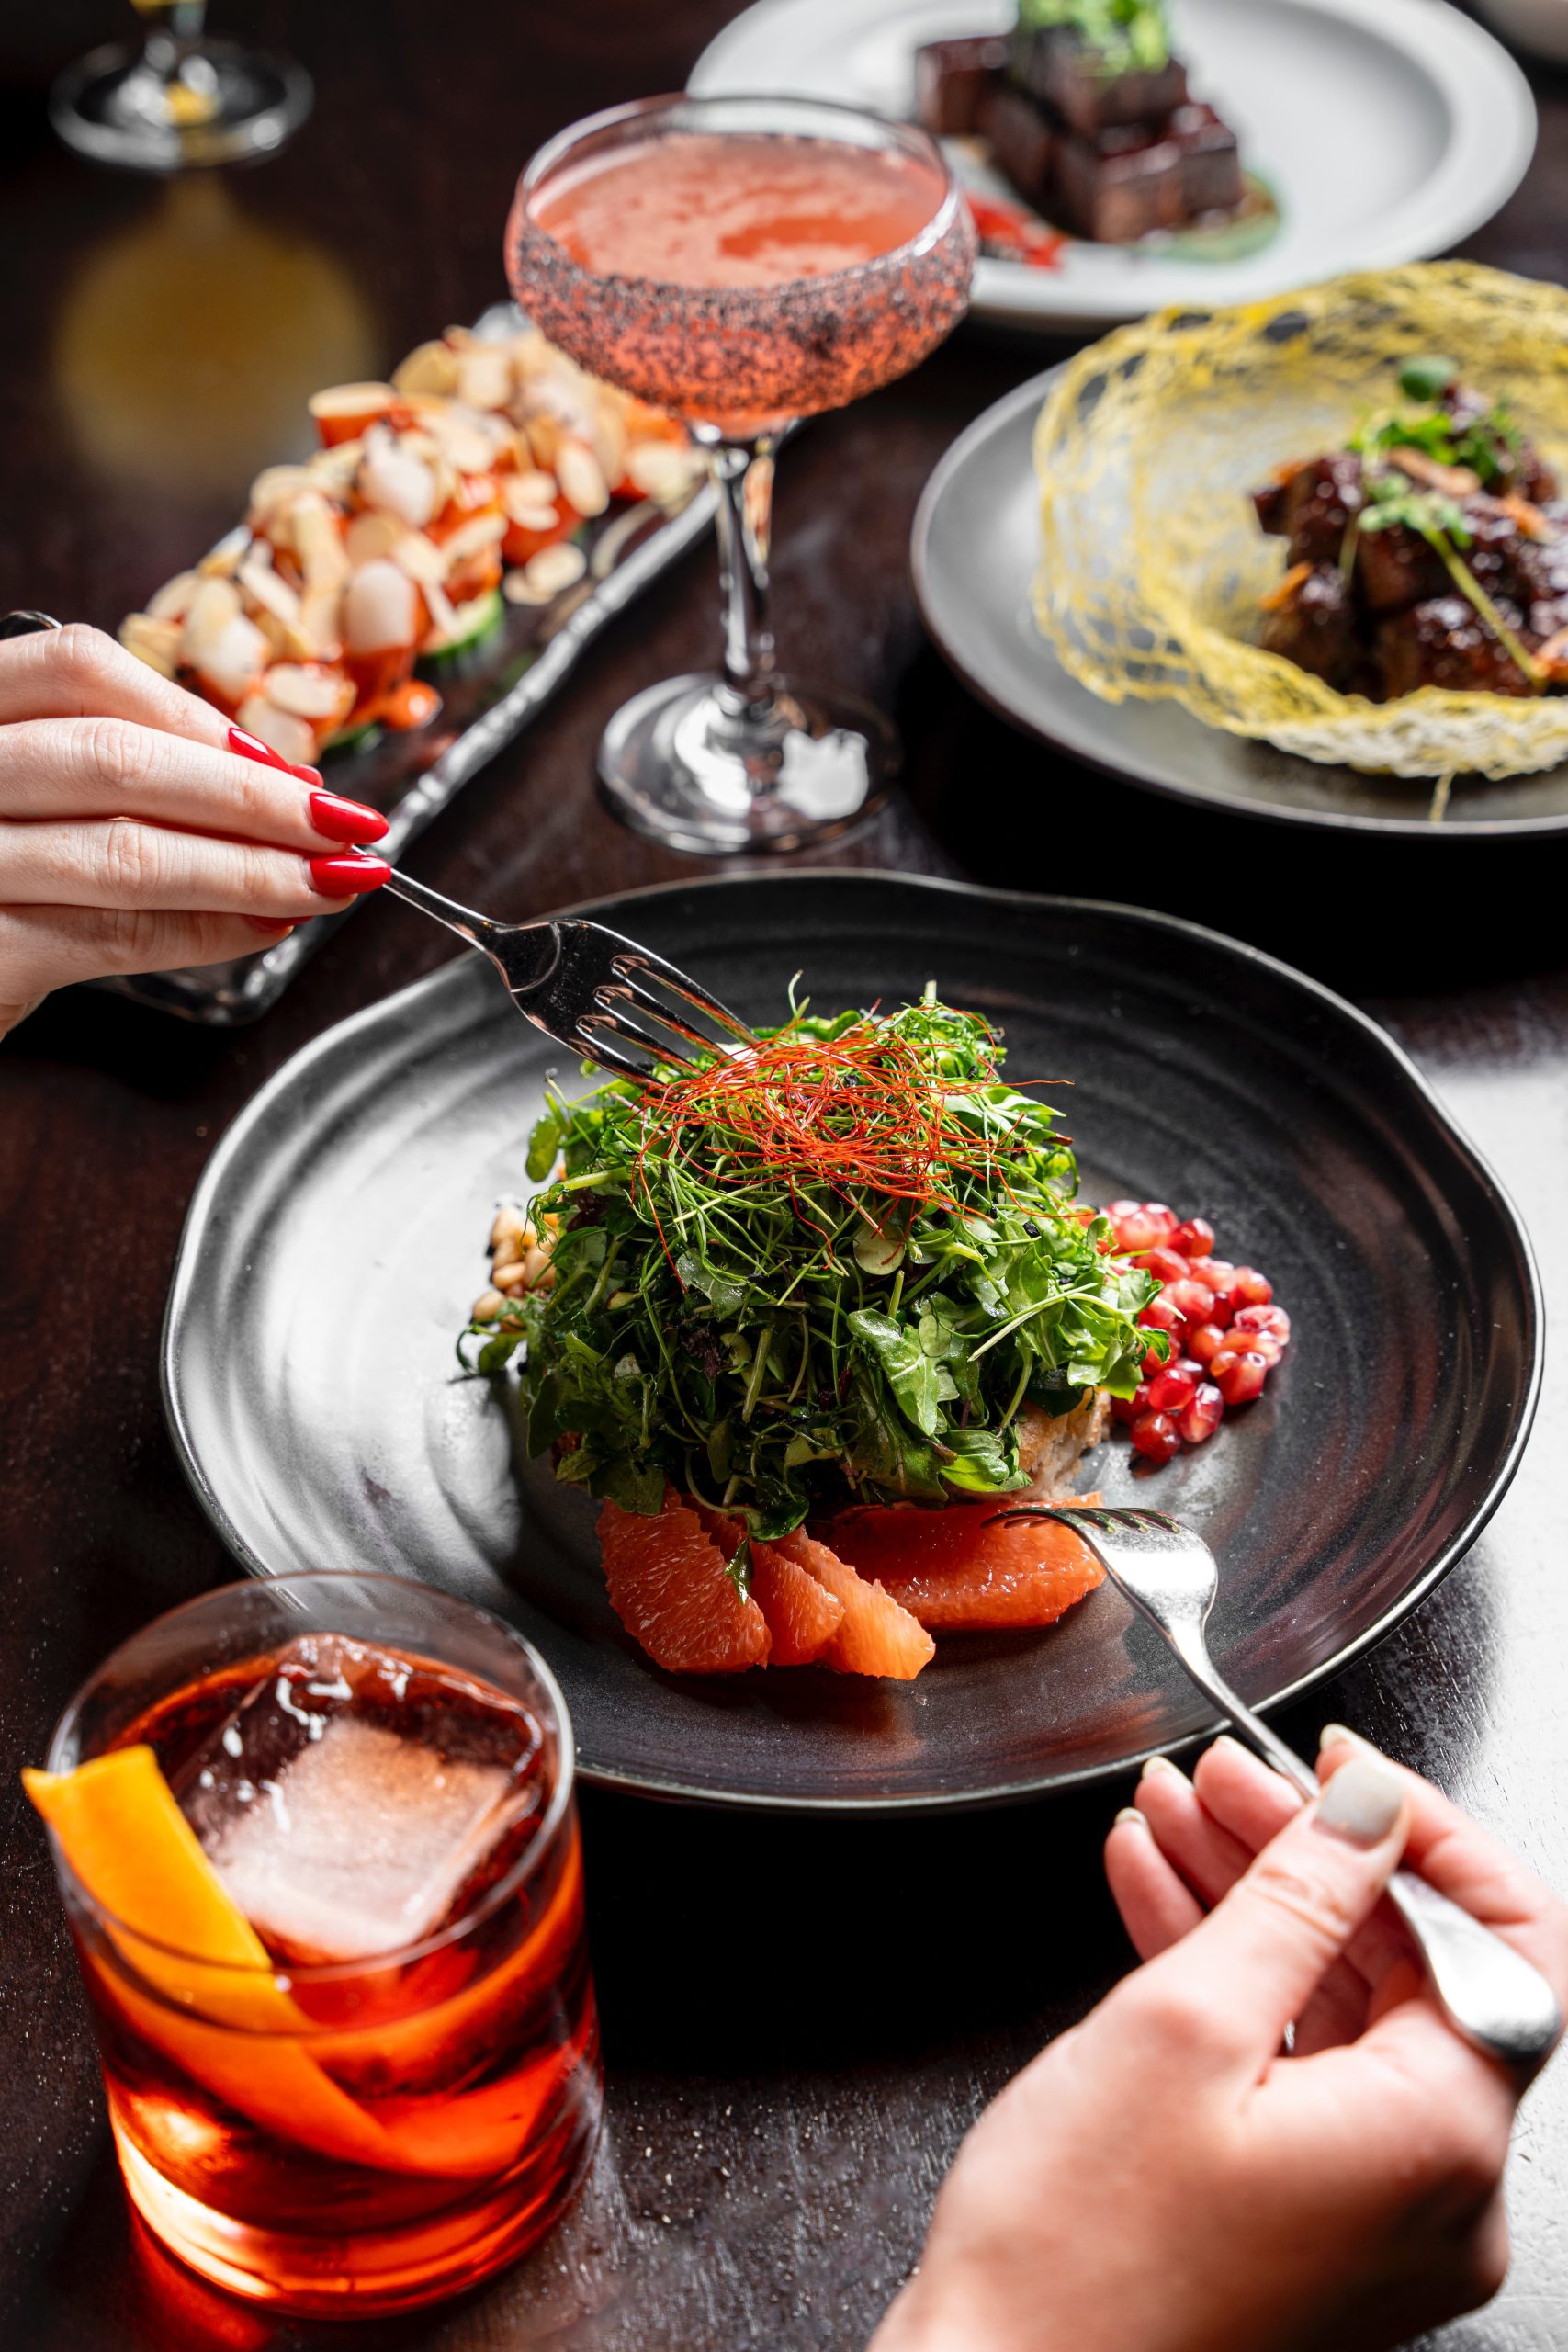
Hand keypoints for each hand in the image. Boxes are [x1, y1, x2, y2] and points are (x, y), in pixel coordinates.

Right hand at [0, 625, 390, 1038]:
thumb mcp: (25, 803)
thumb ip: (114, 784)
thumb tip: (275, 795)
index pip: (78, 668)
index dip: (193, 712)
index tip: (284, 761)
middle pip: (117, 757)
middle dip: (254, 796)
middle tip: (350, 823)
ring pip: (124, 851)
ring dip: (251, 868)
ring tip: (333, 880)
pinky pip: (111, 935)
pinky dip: (203, 931)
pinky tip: (265, 927)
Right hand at [872, 1731, 1567, 2351]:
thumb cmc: (1078, 2255)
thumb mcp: (1184, 2024)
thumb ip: (1297, 1897)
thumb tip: (1370, 1808)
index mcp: (1439, 2142)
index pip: (1502, 1943)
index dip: (1425, 1834)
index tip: (1341, 1768)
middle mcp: (1434, 2195)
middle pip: (1409, 1969)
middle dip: (1306, 1852)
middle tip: (1221, 1776)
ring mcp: (1369, 2218)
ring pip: (1339, 2011)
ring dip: (1253, 1901)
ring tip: (1167, 1814)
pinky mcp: (1303, 2226)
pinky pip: (1293, 2071)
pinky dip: (1230, 1980)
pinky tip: (1156, 1897)